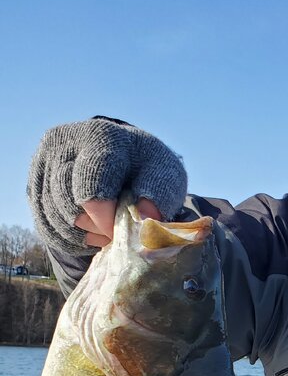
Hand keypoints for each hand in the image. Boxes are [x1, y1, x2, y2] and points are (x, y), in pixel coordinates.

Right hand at [28, 117, 186, 255]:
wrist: (122, 160)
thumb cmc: (146, 170)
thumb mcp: (166, 176)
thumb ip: (161, 195)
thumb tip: (145, 217)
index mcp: (99, 136)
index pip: (91, 184)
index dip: (104, 217)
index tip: (119, 230)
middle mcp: (63, 143)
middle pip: (68, 205)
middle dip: (95, 227)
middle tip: (115, 230)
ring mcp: (42, 163)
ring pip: (53, 218)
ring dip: (83, 236)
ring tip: (106, 231)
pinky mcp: (33, 185)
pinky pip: (45, 227)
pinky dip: (69, 239)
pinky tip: (89, 233)